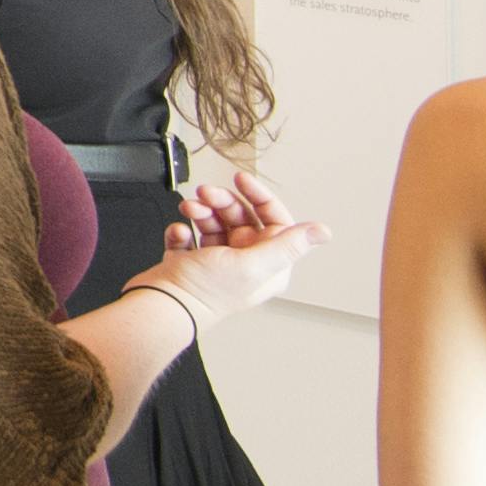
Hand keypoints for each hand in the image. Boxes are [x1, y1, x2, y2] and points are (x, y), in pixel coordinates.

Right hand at [147, 187, 322, 325]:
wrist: (161, 305)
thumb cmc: (205, 292)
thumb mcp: (252, 264)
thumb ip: (288, 245)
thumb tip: (323, 231)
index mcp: (267, 265)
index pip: (272, 220)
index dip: (258, 197)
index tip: (241, 181)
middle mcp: (246, 263)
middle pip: (240, 216)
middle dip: (221, 202)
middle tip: (206, 194)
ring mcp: (217, 262)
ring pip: (214, 221)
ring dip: (200, 211)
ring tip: (189, 211)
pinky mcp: (192, 260)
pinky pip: (191, 233)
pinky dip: (184, 229)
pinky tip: (181, 235)